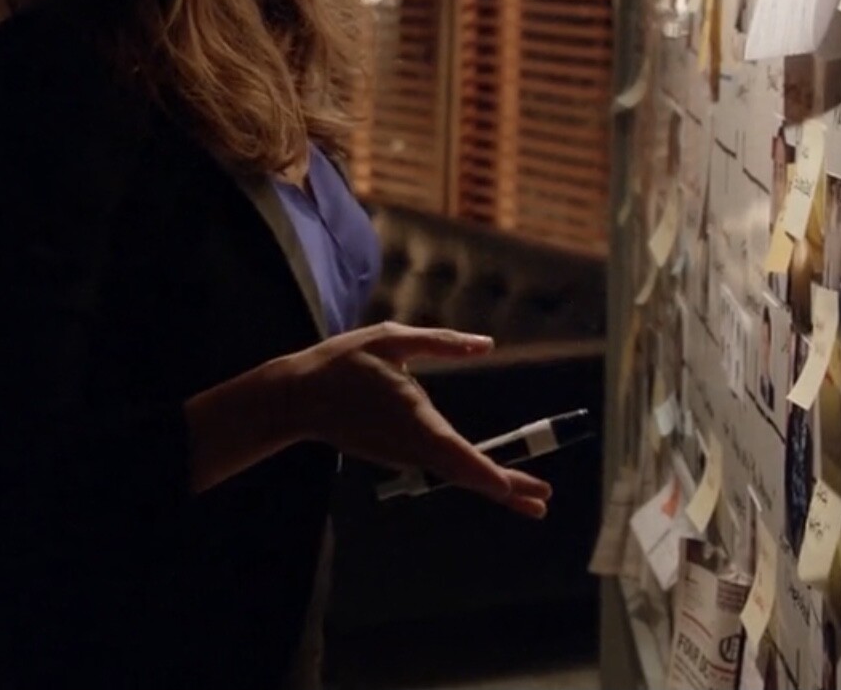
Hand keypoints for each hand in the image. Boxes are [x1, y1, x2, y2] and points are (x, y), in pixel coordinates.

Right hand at [281, 322, 551, 518]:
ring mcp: (402, 455)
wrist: (298, 397)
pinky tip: (484, 474)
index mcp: (413, 418)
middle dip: (505, 489)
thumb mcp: (392, 339)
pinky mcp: (395, 454)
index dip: (488, 473)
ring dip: (489, 483)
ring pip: (452, 472)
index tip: (517, 488)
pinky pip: (437, 464)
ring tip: (529, 496)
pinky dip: (465, 472)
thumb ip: (441, 342)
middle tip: (542, 502)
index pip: (457, 454)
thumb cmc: (343, 362)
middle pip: (464, 473)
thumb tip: (486, 344)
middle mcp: (411, 445)